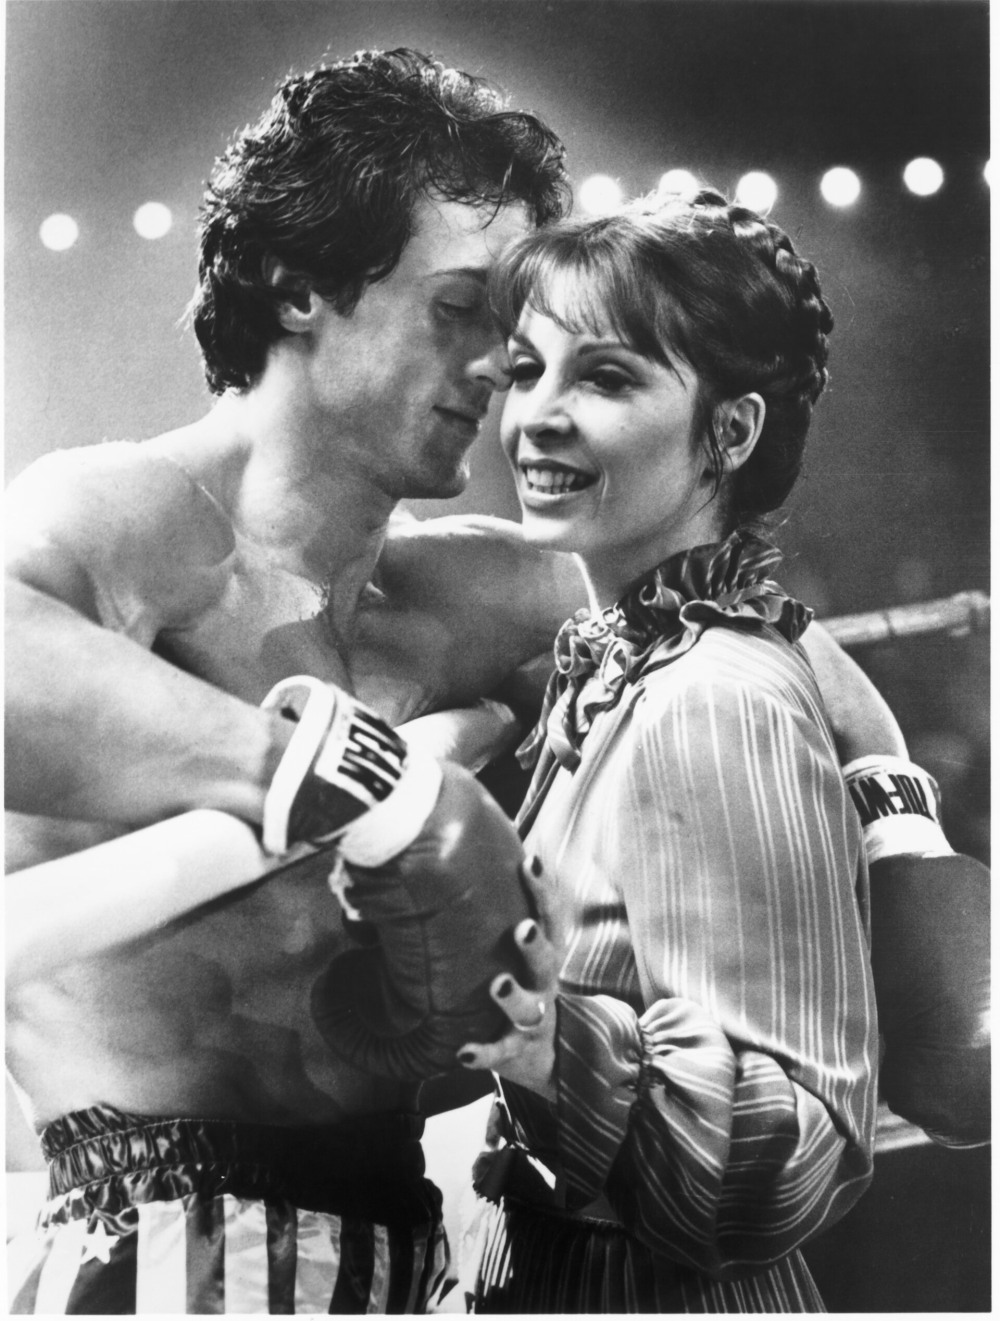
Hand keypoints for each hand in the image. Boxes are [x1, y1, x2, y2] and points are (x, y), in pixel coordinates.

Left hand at [456, 857, 564, 1100]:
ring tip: (497, 984)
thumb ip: (491, 914)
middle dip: (535, 945)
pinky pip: (500, 1054)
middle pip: (547, 960)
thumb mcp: (515, 950)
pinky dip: (484, 1054)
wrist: (545, 1053)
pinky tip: (462, 1052)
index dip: (543, 889)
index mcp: (542, 952)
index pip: (549, 915)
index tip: (530, 861)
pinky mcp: (516, 1052)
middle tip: (522, 928)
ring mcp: (533, 1019)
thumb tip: (444, 859)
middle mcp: (542, 982)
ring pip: (529, 1008)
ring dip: (513, 997)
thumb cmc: (519, 982)